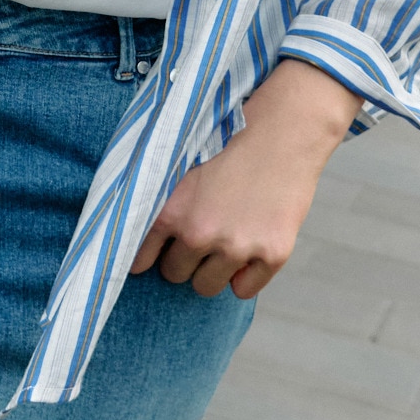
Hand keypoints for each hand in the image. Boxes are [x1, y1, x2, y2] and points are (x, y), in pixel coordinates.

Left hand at [131, 58, 359, 299]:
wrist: (285, 129)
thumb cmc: (229, 140)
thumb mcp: (181, 165)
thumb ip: (161, 202)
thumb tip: (135, 240)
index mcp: (172, 211)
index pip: (140, 259)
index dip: (149, 254)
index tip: (158, 250)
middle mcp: (200, 234)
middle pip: (174, 274)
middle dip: (183, 258)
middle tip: (201, 233)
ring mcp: (238, 247)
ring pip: (206, 287)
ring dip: (211, 270)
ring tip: (224, 239)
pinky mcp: (272, 254)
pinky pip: (243, 290)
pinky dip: (244, 275)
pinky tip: (249, 245)